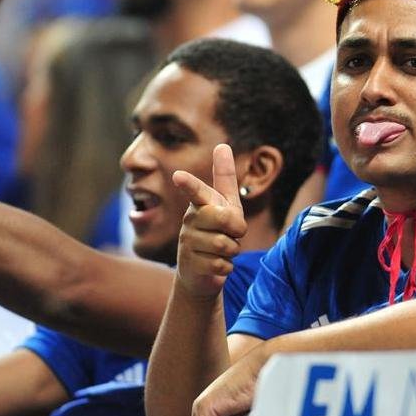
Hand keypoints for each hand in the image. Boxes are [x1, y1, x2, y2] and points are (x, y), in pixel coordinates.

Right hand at [173, 143, 246, 299]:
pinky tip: (214, 265)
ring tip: (221, 250)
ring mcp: (187, 243)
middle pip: (225, 218)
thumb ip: (225, 177)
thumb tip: (222, 145)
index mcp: (200, 203)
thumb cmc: (216, 230)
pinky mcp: (190, 265)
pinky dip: (225, 267)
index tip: (178, 176)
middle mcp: (190, 220)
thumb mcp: (226, 204)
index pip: (196, 191)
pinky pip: (222, 264)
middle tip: (231, 233)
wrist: (200, 271)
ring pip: (225, 244)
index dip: (189, 184)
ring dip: (232, 250)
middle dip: (237, 228)